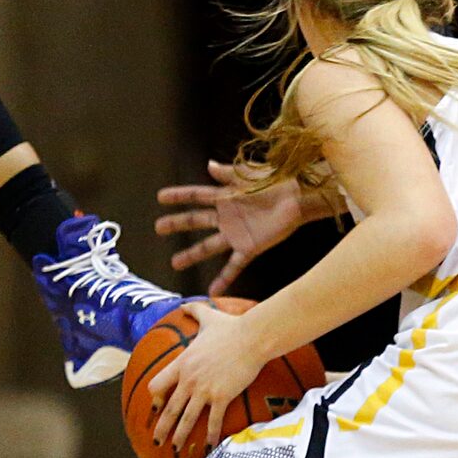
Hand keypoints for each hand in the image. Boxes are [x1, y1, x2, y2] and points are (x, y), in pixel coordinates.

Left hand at [147, 304, 266, 455]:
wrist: (252, 337)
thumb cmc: (231, 327)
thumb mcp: (208, 316)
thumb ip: (193, 311)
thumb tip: (184, 305)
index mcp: (182, 362)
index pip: (158, 384)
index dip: (155, 397)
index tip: (155, 406)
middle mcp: (189, 379)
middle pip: (169, 408)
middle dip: (162, 427)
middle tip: (157, 440)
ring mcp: (204, 389)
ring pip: (187, 418)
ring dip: (179, 436)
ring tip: (175, 449)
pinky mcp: (221, 397)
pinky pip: (213, 421)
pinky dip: (210, 436)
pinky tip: (209, 447)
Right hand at [155, 161, 308, 295]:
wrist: (299, 197)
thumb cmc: (276, 181)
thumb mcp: (248, 175)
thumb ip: (228, 174)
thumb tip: (208, 166)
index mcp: (225, 196)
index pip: (196, 196)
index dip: (179, 196)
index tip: (160, 197)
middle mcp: (226, 216)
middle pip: (196, 221)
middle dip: (177, 224)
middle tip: (158, 228)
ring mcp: (236, 234)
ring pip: (208, 246)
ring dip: (191, 255)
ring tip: (174, 263)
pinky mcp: (249, 247)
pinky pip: (233, 266)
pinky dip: (223, 279)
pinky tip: (212, 292)